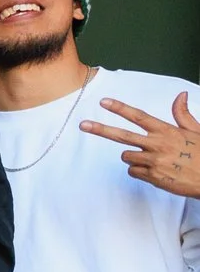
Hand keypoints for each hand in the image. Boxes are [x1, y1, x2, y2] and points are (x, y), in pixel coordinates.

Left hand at [81, 93, 199, 198]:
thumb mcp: (196, 131)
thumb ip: (182, 115)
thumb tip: (181, 95)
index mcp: (167, 131)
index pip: (139, 117)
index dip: (120, 108)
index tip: (104, 102)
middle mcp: (157, 145)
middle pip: (122, 136)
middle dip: (101, 129)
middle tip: (83, 125)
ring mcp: (153, 162)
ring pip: (126, 157)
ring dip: (133, 157)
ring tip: (153, 160)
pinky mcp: (152, 177)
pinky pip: (133, 172)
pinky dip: (139, 171)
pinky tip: (155, 171)